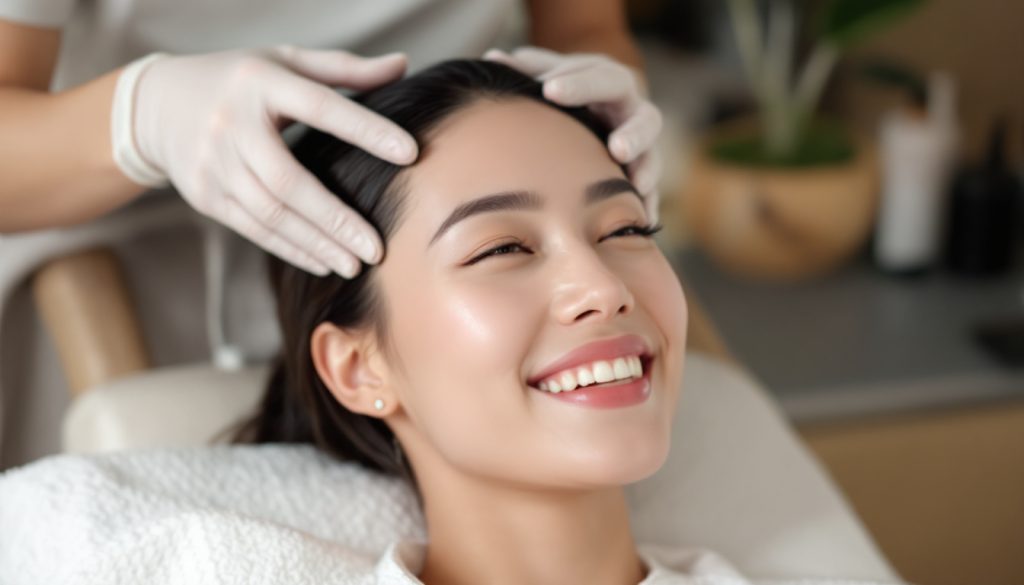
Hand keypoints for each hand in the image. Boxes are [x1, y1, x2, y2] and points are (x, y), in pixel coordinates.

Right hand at [116, 46, 418, 276]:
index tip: (410, 152)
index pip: (320, 106)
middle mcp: (232, 125)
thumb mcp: (284, 61)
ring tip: (356, 264)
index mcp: (259, 82)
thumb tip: (403, 65)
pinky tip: (324, 262)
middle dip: (335, 219)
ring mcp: (214, 164)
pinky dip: (291, 249)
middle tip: (377, 248)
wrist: (157, 105)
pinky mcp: (206, 196)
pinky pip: (254, 229)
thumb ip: (344, 68)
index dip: (365, 129)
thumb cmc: (239, 80)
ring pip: (270, 214)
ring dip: (316, 243)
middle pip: (288, 181)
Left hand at [484, 46, 662, 221]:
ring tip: (637, 184)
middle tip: (616, 147)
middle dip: (630, 130)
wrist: (599, 105)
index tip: (549, 90)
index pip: (599, 76)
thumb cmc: (568, 90)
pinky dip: (650, 202)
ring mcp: (642, 141)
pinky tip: (645, 217)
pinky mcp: (643, 169)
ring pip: (652, 153)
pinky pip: (652, 188)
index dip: (577, 83)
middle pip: (641, 115)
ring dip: (647, 166)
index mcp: (609, 80)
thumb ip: (529, 70)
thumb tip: (492, 57)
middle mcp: (631, 109)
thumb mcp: (553, 76)